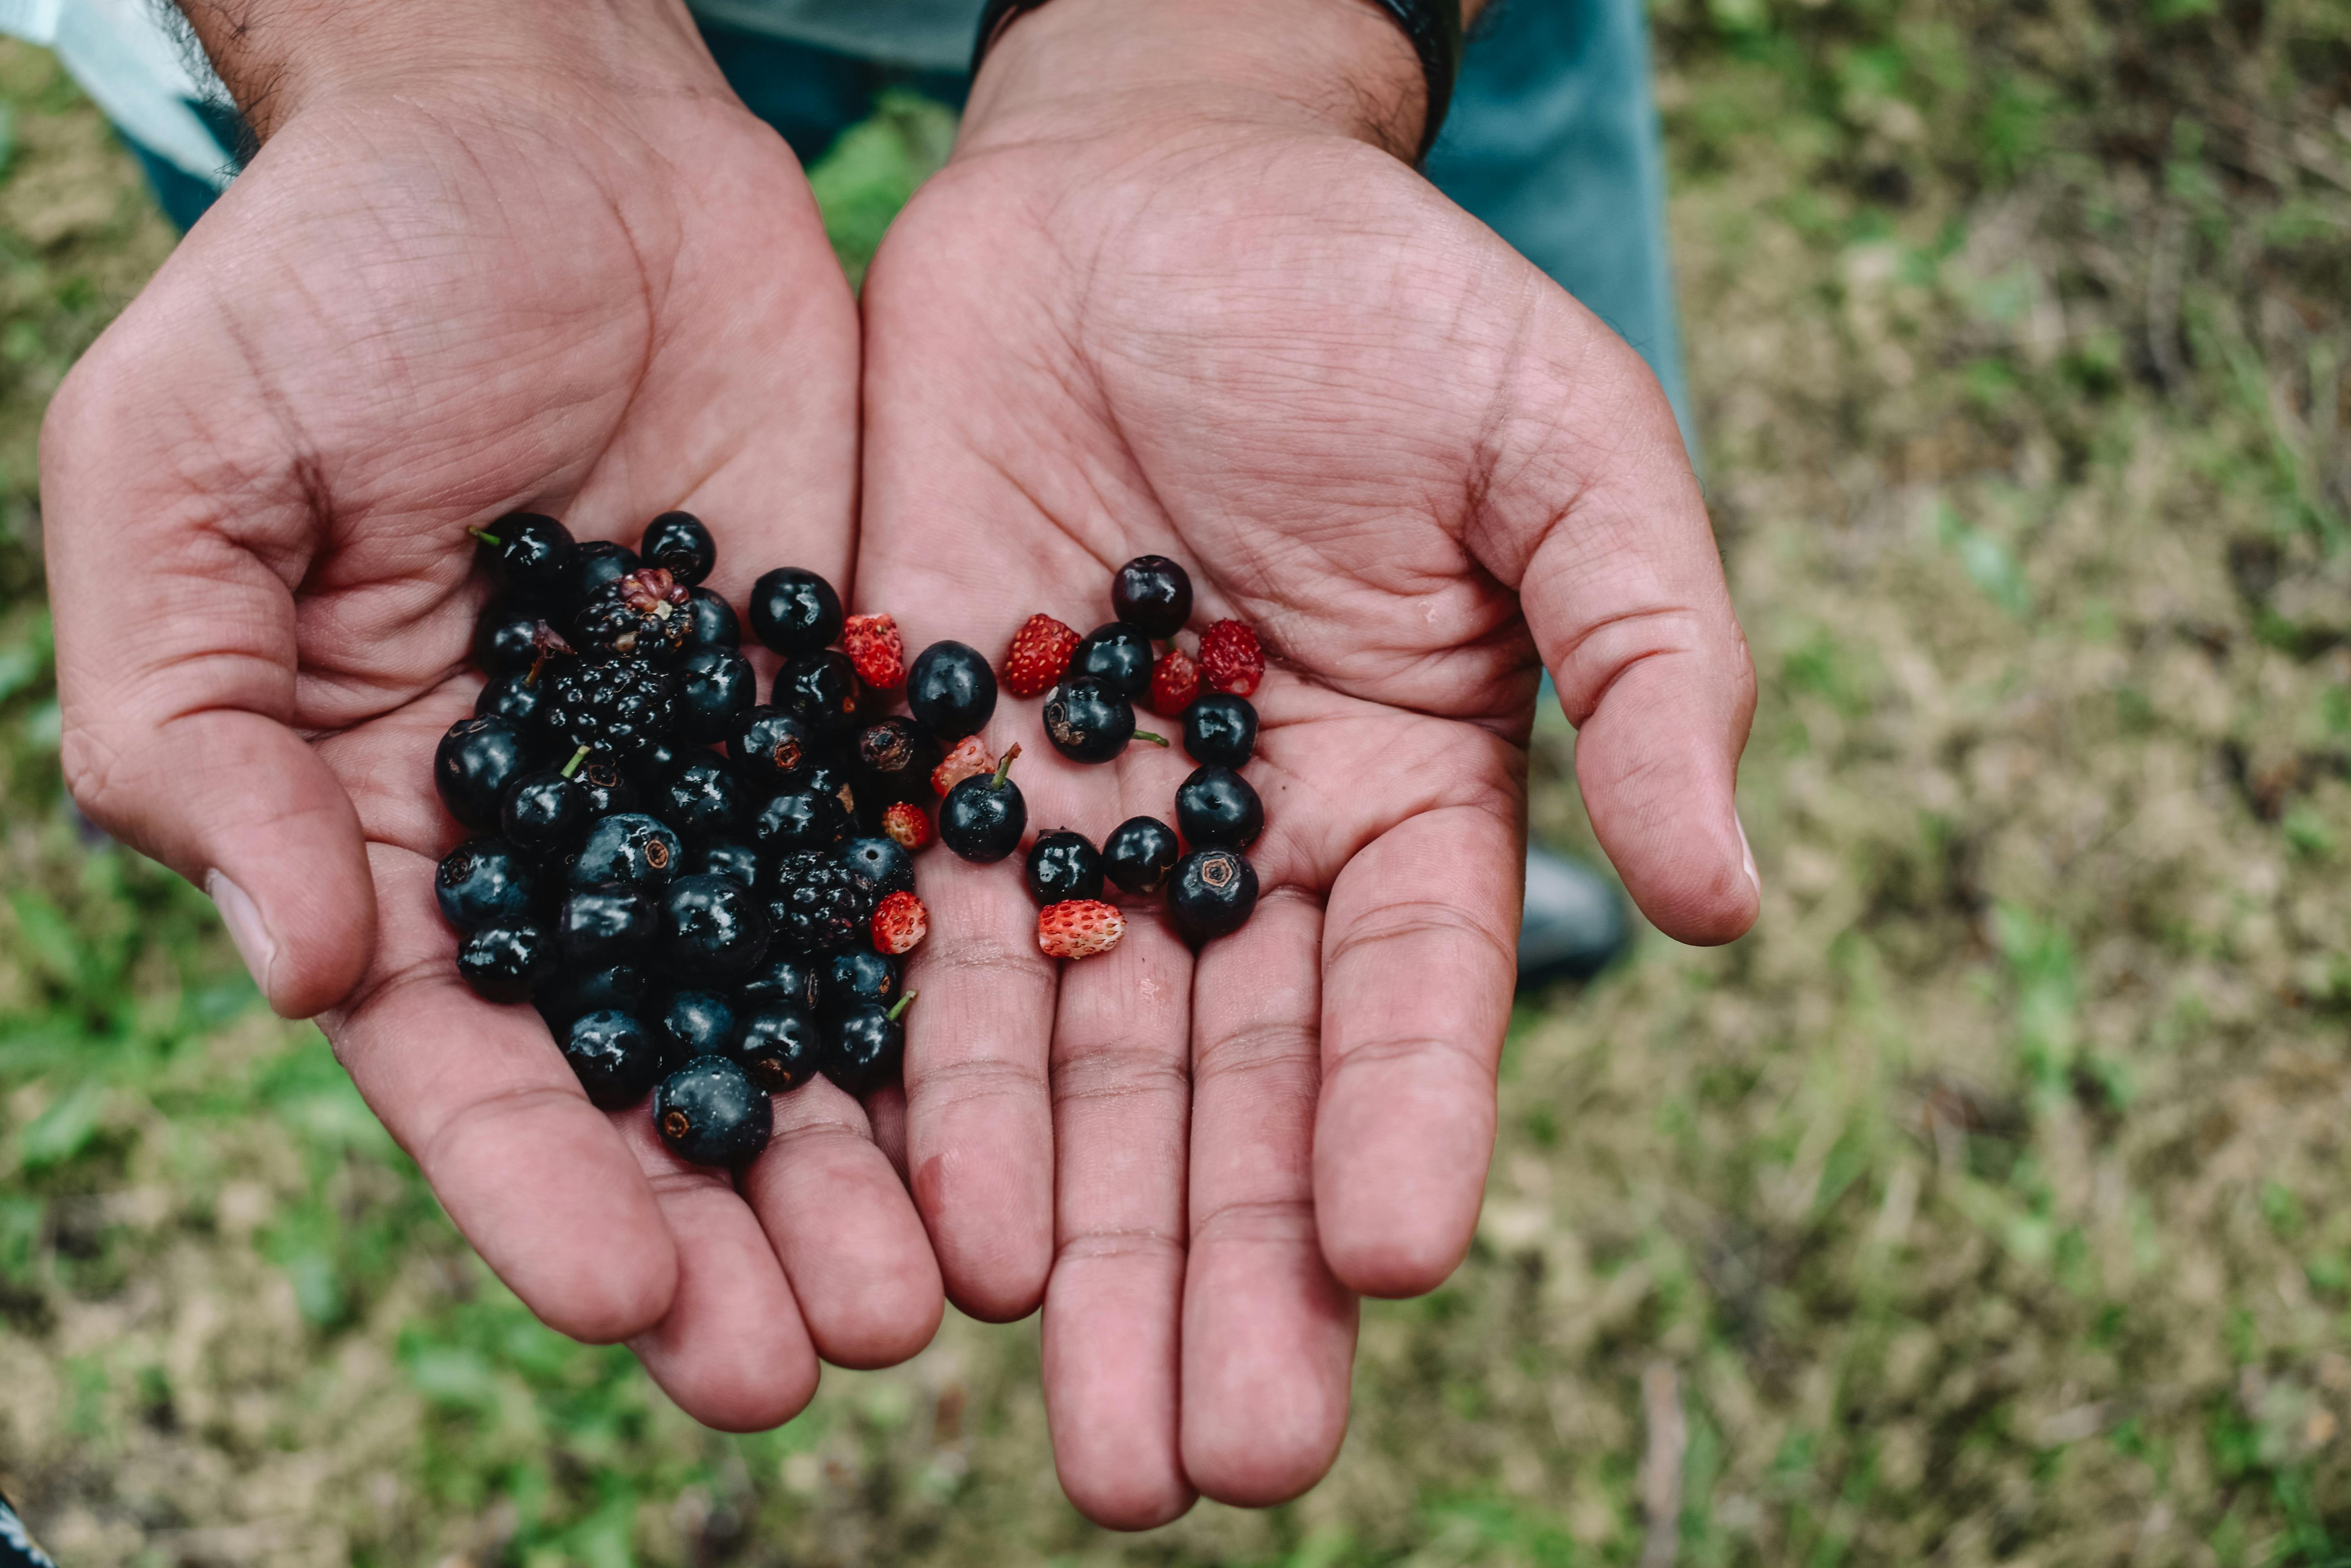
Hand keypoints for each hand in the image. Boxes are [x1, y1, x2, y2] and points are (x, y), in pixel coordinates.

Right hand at [42, 0, 937, 1427]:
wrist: (540, 143)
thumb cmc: (331, 286)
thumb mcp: (186, 473)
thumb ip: (190, 720)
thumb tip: (305, 964)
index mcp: (390, 828)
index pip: (464, 1059)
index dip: (537, 1190)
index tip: (628, 1305)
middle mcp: (573, 846)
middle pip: (654, 1077)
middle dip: (730, 1226)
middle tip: (824, 1362)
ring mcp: (723, 784)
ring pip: (803, 1009)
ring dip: (866, 1161)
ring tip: (945, 1299)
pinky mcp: (852, 707)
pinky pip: (912, 867)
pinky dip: (960, 991)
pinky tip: (1028, 1104)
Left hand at [854, 0, 1756, 1522]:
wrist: (1144, 192)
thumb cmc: (1381, 303)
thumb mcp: (1561, 451)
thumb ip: (1649, 660)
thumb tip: (1729, 898)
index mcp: (1404, 804)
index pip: (1407, 1008)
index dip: (1399, 1133)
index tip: (1381, 1263)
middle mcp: (1240, 859)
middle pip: (1234, 1102)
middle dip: (1222, 1282)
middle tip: (1204, 1465)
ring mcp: (1081, 832)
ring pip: (1082, 1082)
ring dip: (1078, 1255)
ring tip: (1088, 1440)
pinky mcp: (932, 779)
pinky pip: (930, 964)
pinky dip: (938, 1097)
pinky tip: (945, 1234)